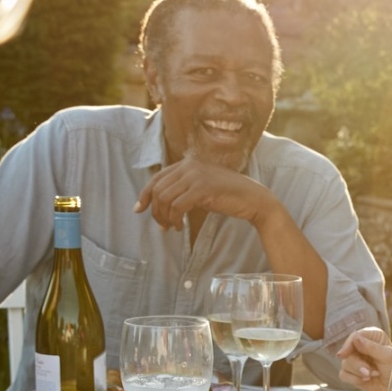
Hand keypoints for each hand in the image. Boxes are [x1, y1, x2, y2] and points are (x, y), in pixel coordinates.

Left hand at [135, 157, 276, 230]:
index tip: (138, 209)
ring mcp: (196, 175)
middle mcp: (190, 165)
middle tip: (162, 226)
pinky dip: (175, 220)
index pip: (157, 178)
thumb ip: (182, 188)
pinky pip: (177, 207)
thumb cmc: (228, 195)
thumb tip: (159, 202)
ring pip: (165, 199)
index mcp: (188, 163)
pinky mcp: (202, 188)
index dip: (144, 194)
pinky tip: (180, 227)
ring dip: (165, 217)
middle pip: (158, 190)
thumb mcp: (201, 187)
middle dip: (156, 211)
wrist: (253, 198)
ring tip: (172, 228)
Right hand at [335, 328, 391, 390]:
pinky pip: (343, 375)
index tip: (342, 355)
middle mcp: (362, 346)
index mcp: (372, 337)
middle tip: (369, 372)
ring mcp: (356, 359)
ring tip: (373, 375)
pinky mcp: (352, 372)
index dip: (348, 345)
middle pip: (347, 352)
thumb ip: (372, 347)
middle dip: (358, 365)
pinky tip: (366, 380)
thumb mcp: (387, 356)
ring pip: (345, 364)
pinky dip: (354, 379)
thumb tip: (355, 339)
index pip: (354, 336)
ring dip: (359, 372)